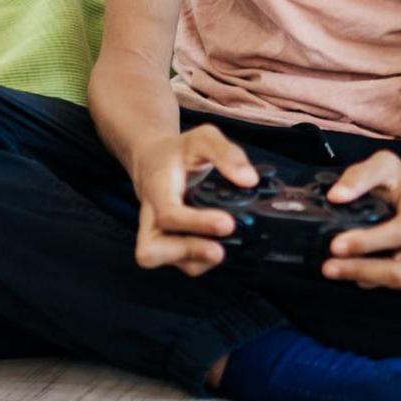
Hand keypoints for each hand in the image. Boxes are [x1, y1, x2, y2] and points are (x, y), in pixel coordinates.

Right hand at [129, 124, 259, 276]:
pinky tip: (218, 246)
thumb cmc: (179, 152)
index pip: (168, 214)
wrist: (154, 159)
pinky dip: (199, 261)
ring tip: (220, 250)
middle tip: (218, 250)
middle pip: (150, 250)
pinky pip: (179, 263)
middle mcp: (150, 217)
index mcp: (157, 190)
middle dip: (186, 253)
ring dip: (194, 260)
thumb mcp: (203, 138)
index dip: (197, 223)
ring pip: (163, 261)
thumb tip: (249, 180)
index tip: (227, 223)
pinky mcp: (168, 243)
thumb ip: (226, 153)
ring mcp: (157, 233)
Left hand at [321, 151, 400, 290]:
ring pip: (398, 280)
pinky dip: (371, 281)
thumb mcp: (386, 165)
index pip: (399, 232)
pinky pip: (396, 284)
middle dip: (362, 270)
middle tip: (328, 266)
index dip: (367, 242)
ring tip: (333, 270)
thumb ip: (360, 176)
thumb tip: (335, 196)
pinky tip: (351, 271)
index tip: (336, 245)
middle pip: (400, 268)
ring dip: (363, 278)